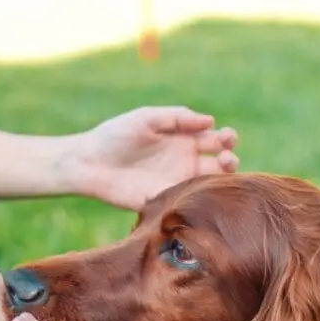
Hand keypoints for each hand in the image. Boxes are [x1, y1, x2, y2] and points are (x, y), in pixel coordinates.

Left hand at [71, 106, 238, 210]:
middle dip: (229, 159)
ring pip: (208, 184)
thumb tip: (210, 121)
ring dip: (221, 180)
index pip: (215, 140)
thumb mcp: (147, 118)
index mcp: (183, 140)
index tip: (228, 138)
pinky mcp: (165, 201)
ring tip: (223, 171)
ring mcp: (176, 182)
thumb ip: (177, 118)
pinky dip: (201, 200)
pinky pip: (188, 203)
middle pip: (218, 164)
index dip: (227, 139)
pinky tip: (204, 192)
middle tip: (226, 158)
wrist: (90, 163)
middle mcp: (184, 162)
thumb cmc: (116, 135)